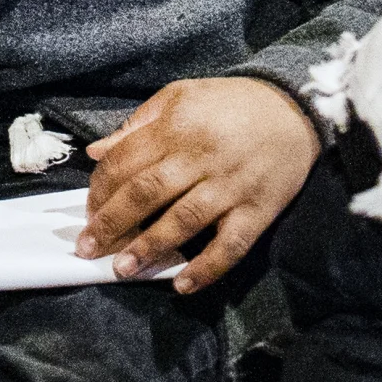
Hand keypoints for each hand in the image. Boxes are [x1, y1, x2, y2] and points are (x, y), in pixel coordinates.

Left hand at [76, 76, 317, 292]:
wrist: (295, 108)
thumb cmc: (231, 102)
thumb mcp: (180, 96)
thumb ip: (137, 124)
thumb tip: (96, 152)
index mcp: (177, 126)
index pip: (126, 162)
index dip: (101, 189)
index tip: (87, 212)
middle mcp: (201, 157)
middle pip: (147, 194)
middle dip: (112, 224)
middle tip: (88, 249)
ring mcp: (230, 187)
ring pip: (183, 222)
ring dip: (149, 248)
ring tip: (123, 270)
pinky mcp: (258, 211)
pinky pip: (230, 245)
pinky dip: (206, 269)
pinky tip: (182, 286)